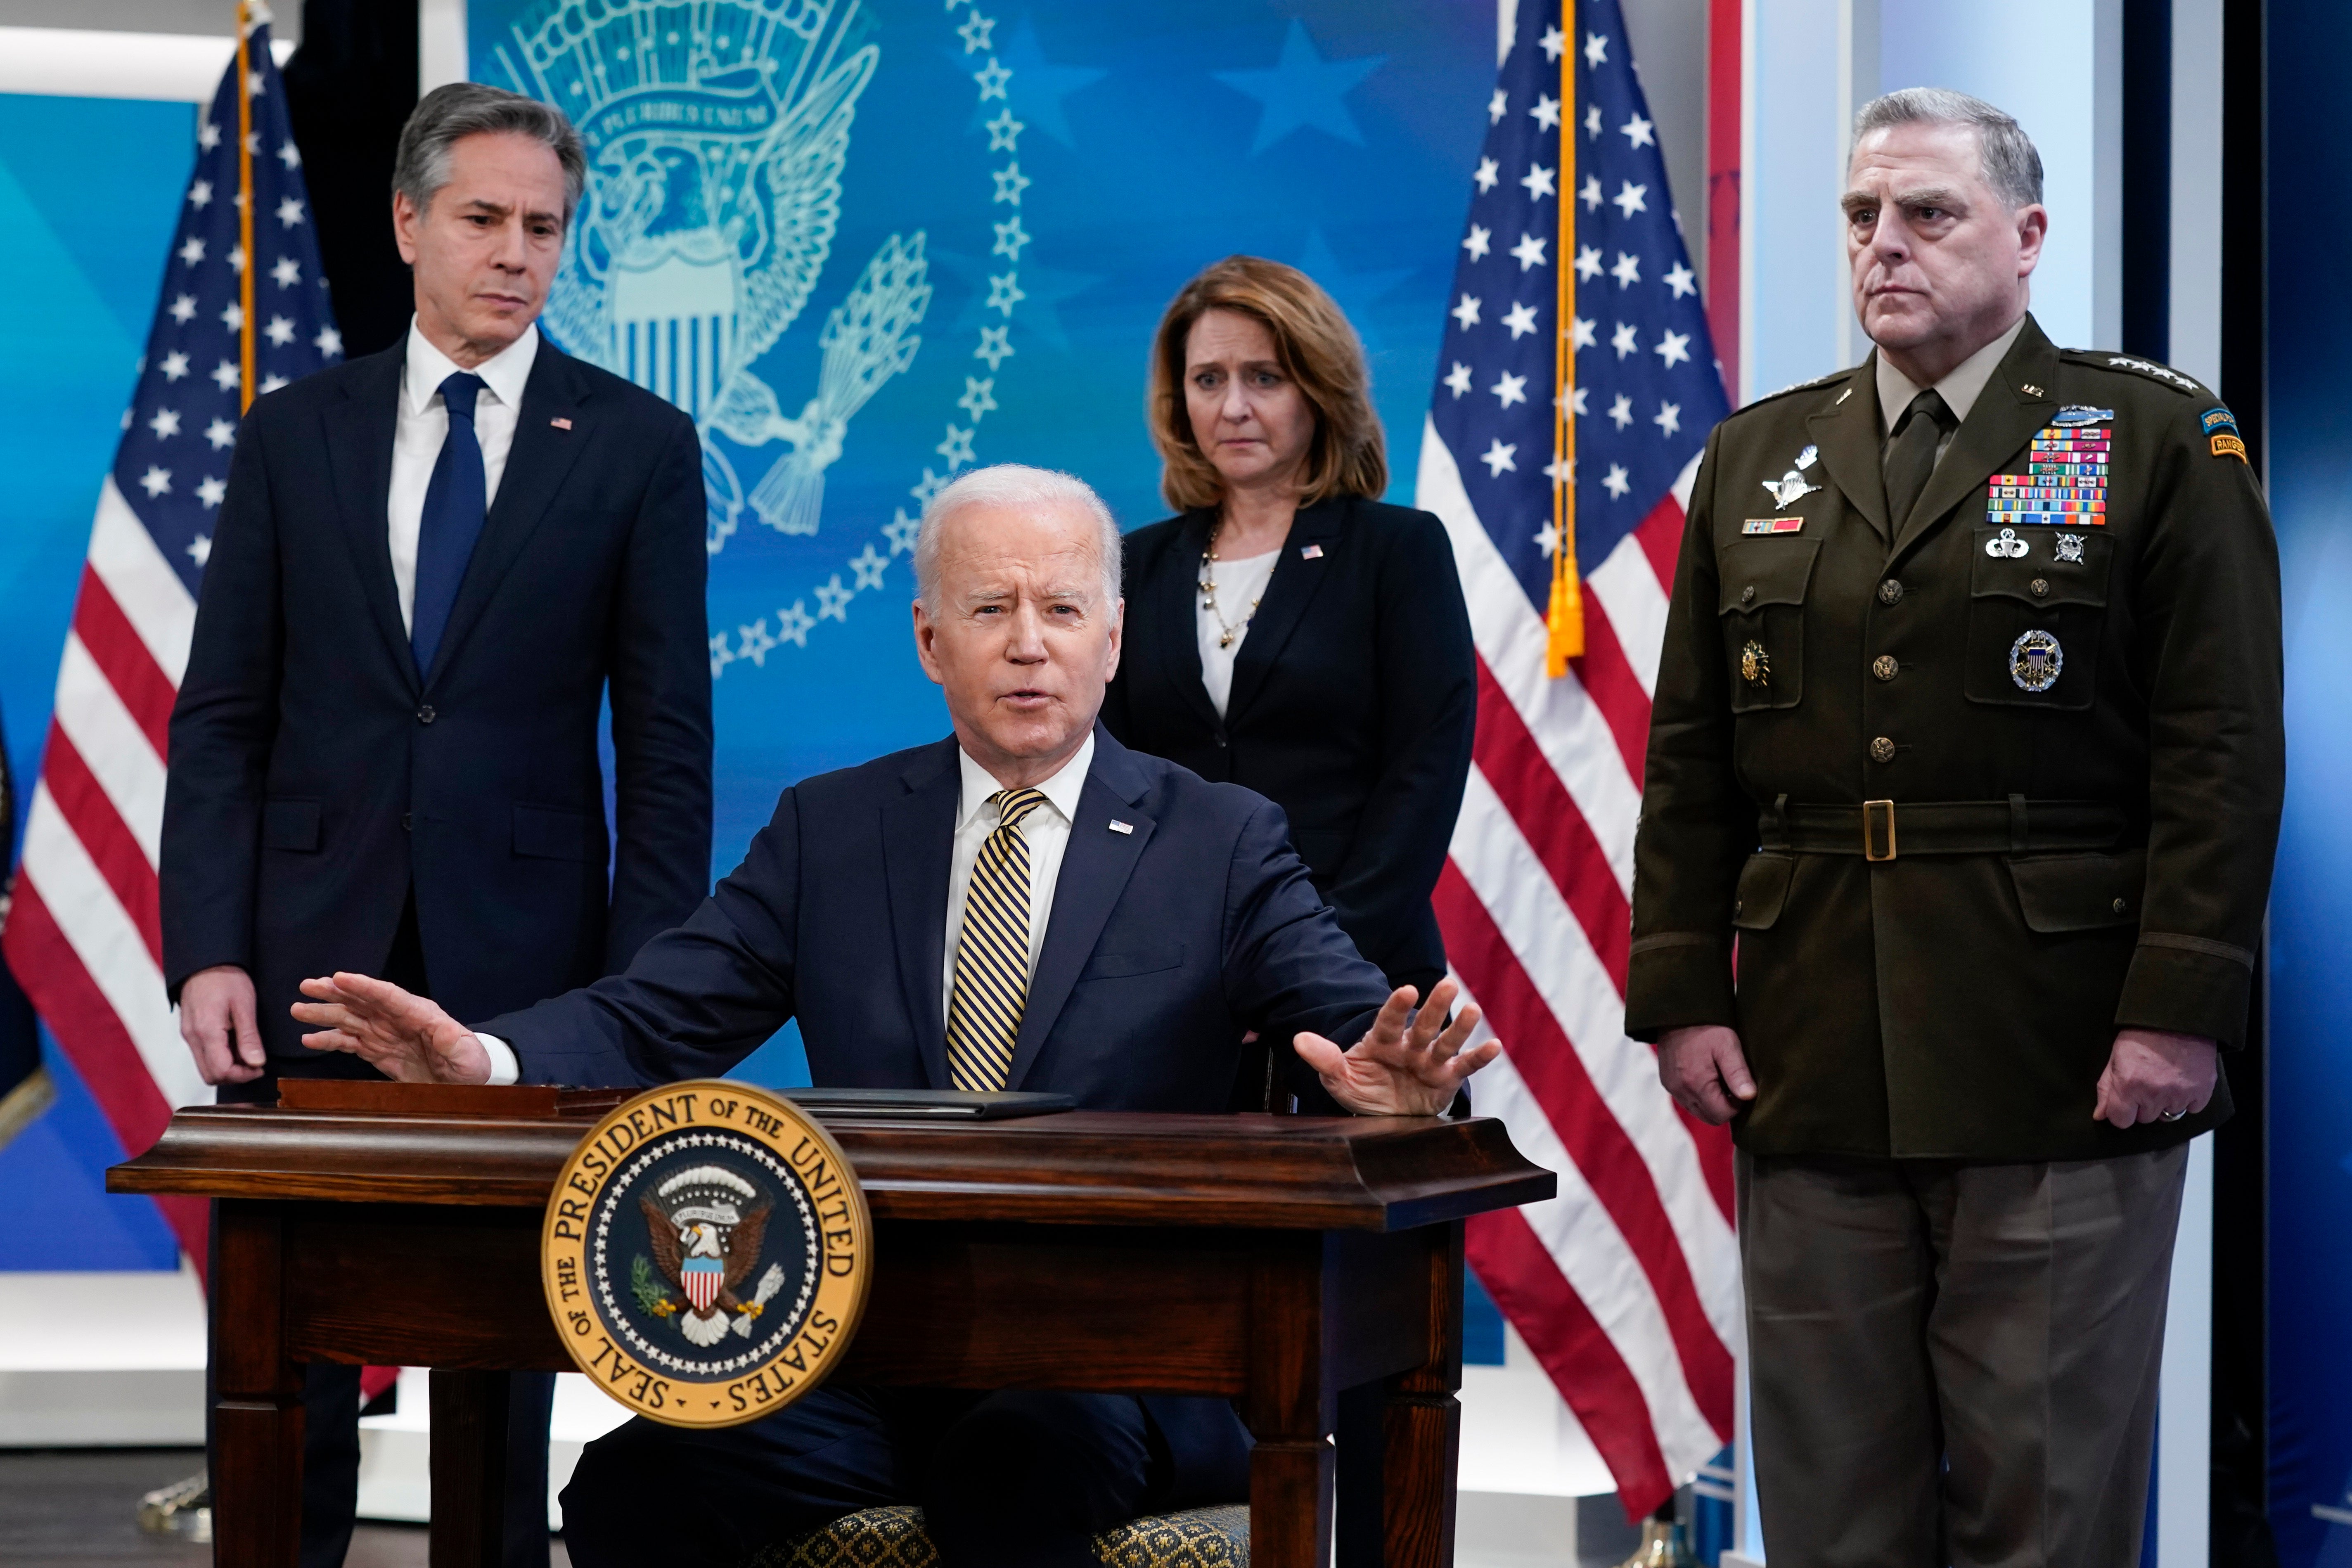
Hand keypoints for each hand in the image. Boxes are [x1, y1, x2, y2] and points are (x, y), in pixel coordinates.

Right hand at [180, 965, 265, 1084]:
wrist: (206, 961)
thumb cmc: (227, 979)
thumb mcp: (244, 1005)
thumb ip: (249, 1037)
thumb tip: (257, 1064)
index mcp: (206, 1032)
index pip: (221, 1072)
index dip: (243, 1075)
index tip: (260, 1067)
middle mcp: (192, 1038)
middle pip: (211, 1076)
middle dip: (235, 1075)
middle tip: (255, 1062)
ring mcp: (189, 1036)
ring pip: (206, 1068)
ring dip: (228, 1067)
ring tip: (247, 1051)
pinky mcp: (190, 1032)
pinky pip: (203, 1056)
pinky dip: (220, 1058)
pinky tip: (235, 1044)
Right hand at [290, 972, 491, 1083]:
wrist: (467, 1083)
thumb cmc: (471, 1065)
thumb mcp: (468, 1054)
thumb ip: (455, 1042)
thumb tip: (444, 1029)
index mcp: (420, 1014)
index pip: (388, 995)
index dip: (363, 986)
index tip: (339, 977)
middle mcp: (399, 1019)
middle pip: (363, 1001)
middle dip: (335, 993)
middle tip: (307, 986)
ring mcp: (386, 1034)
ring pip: (351, 1019)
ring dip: (325, 1014)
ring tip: (298, 1010)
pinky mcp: (379, 1051)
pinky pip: (351, 1042)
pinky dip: (330, 1040)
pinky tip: (310, 1039)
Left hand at [1292, 979, 1501, 1115]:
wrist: (1382, 1117)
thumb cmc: (1362, 1090)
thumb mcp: (1338, 1078)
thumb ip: (1324, 1058)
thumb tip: (1297, 1039)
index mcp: (1381, 1041)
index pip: (1388, 1020)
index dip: (1397, 1006)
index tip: (1407, 990)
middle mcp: (1409, 1046)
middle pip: (1423, 1024)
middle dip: (1434, 1006)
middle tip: (1448, 984)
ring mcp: (1429, 1061)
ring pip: (1446, 1041)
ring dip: (1459, 1026)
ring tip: (1473, 1009)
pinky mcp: (1446, 1080)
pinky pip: (1464, 1067)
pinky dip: (1479, 1057)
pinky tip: (1494, 1045)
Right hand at [1657, 1025, 1755, 1124]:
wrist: (1677, 1013)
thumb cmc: (1706, 1027)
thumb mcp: (1728, 1046)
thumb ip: (1738, 1073)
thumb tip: (1749, 1097)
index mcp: (1696, 1083)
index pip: (1722, 1115)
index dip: (1737, 1105)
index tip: (1741, 1087)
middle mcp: (1680, 1090)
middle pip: (1710, 1118)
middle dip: (1725, 1107)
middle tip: (1732, 1085)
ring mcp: (1672, 1088)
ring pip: (1698, 1111)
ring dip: (1712, 1103)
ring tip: (1719, 1079)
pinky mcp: (1668, 1083)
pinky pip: (1687, 1101)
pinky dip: (1700, 1096)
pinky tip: (1706, 1076)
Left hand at [2093, 1028, 2216, 1127]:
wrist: (2178, 1018)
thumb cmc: (2143, 1034)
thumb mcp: (2115, 1057)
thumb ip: (2107, 1089)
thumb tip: (2101, 1115)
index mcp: (2129, 1085)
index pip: (2121, 1121)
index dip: (2121, 1111)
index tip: (2125, 1101)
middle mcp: (2154, 1094)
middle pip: (2145, 1118)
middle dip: (2143, 1104)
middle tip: (2147, 1081)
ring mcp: (2180, 1094)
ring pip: (2168, 1115)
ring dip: (2165, 1101)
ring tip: (2165, 1078)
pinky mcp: (2202, 1092)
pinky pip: (2191, 1108)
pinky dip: (2187, 1098)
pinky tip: (2182, 1080)